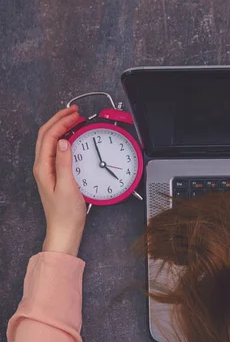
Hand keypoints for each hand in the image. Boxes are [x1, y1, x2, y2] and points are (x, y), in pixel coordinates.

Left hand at [34, 106, 86, 255]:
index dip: (62, 122)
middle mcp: (43, 167)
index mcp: (43, 167)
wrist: (65, 230)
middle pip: (47, 135)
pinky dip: (65, 139)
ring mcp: (48, 170)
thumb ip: (64, 163)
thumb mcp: (68, 186)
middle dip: (59, 120)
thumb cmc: (66, 213)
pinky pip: (57, 151)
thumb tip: (64, 141)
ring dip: (61, 128)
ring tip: (73, 120)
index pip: (50, 136)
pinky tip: (73, 139)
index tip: (75, 115)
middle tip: (74, 112)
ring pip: (51, 141)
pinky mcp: (56, 174)